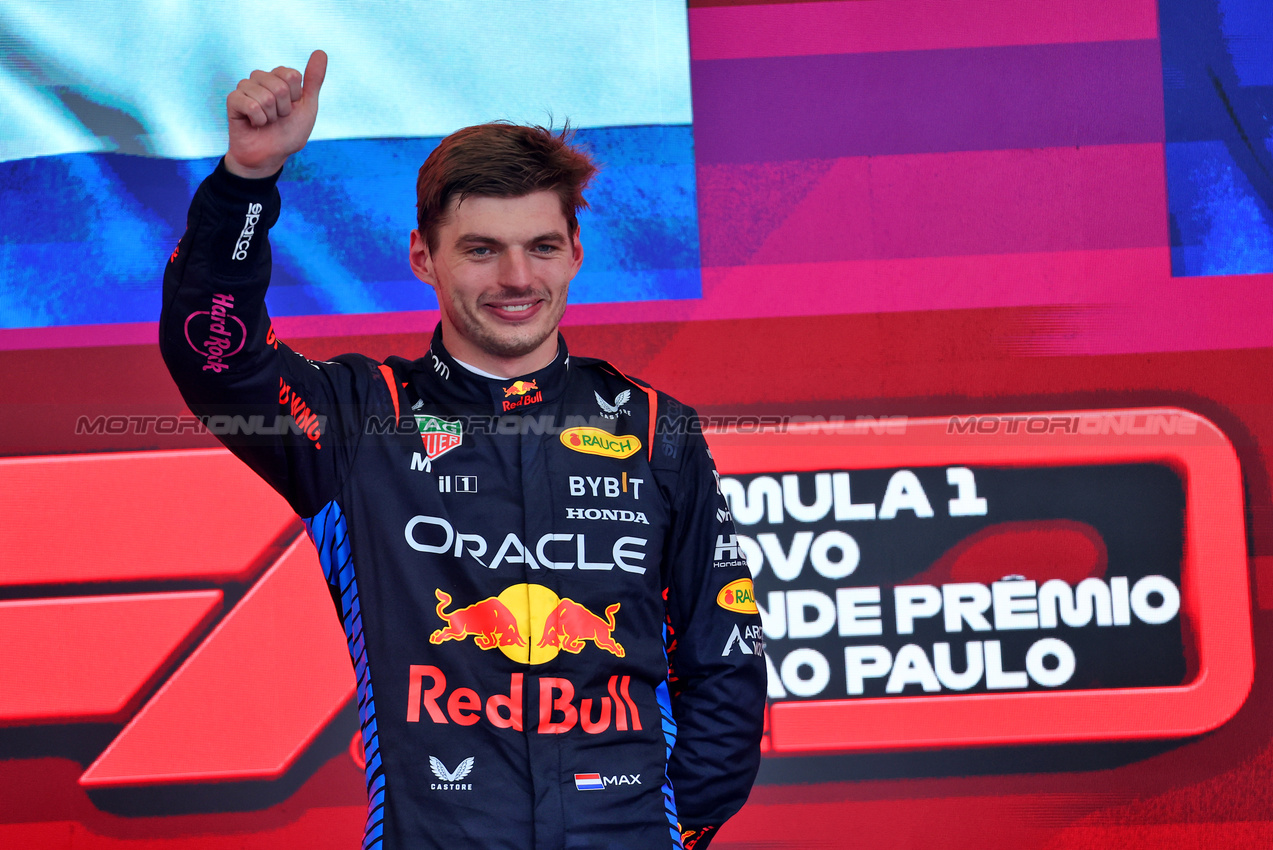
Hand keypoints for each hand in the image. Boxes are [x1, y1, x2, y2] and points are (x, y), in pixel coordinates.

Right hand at [224, 49, 326, 178]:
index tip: (291, 108)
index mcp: (279, 77)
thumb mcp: (307, 107)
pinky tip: (254, 124)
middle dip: (284, 109)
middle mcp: (261, 78)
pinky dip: (258, 120)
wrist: (270, 156)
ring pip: (265, 96)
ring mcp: (245, 88)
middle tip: (278, 118)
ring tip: (267, 122)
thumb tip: (321, 52)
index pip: (292, 75)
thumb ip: (314, 80)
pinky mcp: (233, 100)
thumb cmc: (289, 133)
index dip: (296, 97)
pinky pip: (250, 105)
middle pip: (280, 86)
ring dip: (271, 116)